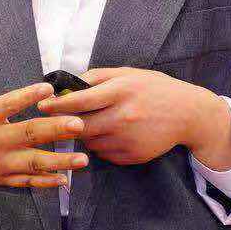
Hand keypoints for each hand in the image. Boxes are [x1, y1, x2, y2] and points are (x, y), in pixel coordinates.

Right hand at [0, 65, 88, 192]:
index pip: (8, 104)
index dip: (28, 97)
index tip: (49, 89)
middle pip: (28, 134)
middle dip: (56, 130)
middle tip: (80, 124)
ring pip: (33, 162)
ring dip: (59, 161)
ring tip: (83, 158)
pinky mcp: (0, 177)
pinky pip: (26, 181)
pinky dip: (45, 181)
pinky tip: (66, 179)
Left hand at [43, 67, 219, 165]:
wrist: (189, 114)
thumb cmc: (156, 89)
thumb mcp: (129, 74)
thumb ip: (98, 76)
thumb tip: (68, 84)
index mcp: (121, 91)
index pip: (81, 99)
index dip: (57, 104)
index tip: (41, 105)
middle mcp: (124, 116)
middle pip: (81, 126)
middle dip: (66, 125)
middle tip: (60, 121)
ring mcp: (129, 138)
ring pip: (91, 143)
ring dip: (86, 135)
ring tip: (96, 124)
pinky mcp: (133, 156)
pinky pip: (105, 154)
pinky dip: (102, 146)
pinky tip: (113, 135)